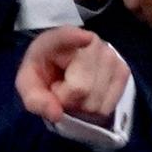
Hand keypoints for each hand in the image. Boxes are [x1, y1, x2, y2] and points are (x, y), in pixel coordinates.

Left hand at [16, 27, 130, 127]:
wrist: (61, 69)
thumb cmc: (43, 74)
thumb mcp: (29, 86)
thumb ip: (36, 99)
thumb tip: (57, 114)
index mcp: (57, 40)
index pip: (66, 36)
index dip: (74, 38)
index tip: (85, 38)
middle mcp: (89, 42)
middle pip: (81, 88)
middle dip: (67, 99)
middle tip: (61, 90)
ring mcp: (110, 55)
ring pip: (96, 101)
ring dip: (82, 106)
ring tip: (74, 91)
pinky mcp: (123, 70)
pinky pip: (109, 106)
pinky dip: (96, 109)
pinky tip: (89, 95)